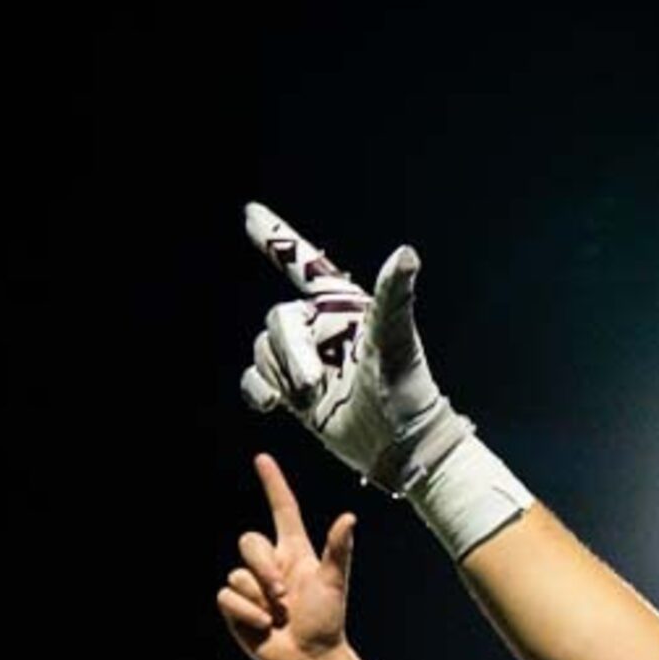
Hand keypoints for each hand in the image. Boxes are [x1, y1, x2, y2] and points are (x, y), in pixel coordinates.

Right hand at [219, 455, 366, 659]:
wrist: (311, 657)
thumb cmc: (327, 621)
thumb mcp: (334, 583)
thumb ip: (338, 550)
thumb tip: (349, 517)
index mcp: (295, 553)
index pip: (282, 510)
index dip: (273, 484)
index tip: (262, 458)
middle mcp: (271, 564)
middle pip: (248, 541)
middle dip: (263, 567)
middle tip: (285, 596)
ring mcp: (252, 585)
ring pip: (238, 573)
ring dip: (260, 597)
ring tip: (280, 615)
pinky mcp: (236, 605)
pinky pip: (227, 596)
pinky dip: (247, 611)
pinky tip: (264, 625)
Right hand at [243, 205, 468, 494]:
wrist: (401, 446)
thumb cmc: (407, 391)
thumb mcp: (397, 341)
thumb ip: (395, 296)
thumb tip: (406, 253)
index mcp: (346, 308)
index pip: (305, 264)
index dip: (278, 238)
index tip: (251, 214)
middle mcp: (323, 328)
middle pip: (278, 319)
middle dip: (291, 353)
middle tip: (314, 384)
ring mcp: (307, 361)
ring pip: (265, 350)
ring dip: (284, 376)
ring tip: (315, 397)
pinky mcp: (296, 392)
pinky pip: (255, 379)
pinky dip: (261, 390)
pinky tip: (275, 404)